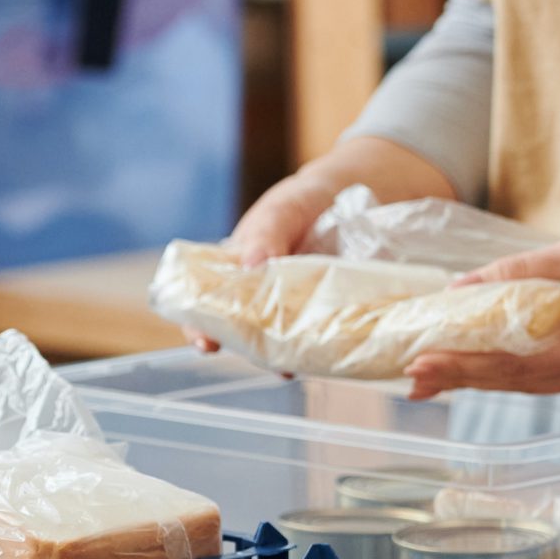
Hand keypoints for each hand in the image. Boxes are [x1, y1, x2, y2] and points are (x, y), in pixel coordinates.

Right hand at [186, 138, 457, 349]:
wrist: (359, 194)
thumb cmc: (305, 202)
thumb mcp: (283, 209)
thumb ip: (267, 234)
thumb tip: (250, 268)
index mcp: (237, 272)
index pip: (206, 305)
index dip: (201, 327)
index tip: (206, 344)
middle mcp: (262, 297)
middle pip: (247, 333)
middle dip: (255, 351)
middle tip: (272, 364)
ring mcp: (298, 310)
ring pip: (286, 342)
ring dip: (293, 356)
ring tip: (301, 364)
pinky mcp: (331, 314)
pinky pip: (325, 336)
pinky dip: (327, 347)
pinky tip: (335, 353)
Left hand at [403, 179, 559, 401]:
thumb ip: (524, 274)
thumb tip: (463, 290)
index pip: (519, 366)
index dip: (464, 365)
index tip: (418, 366)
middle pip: (527, 382)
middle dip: (468, 376)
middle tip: (411, 378)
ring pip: (544, 379)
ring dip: (493, 370)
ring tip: (439, 366)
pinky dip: (527, 360)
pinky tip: (492, 354)